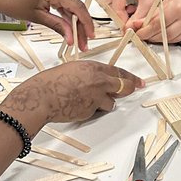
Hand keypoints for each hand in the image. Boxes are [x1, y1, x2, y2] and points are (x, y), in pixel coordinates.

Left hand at [0, 0, 93, 47]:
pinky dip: (65, 15)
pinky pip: (62, 2)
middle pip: (75, 8)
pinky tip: (69, 28)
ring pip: (70, 6)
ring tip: (76, 39)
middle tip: (82, 43)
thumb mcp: (36, 17)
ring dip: (73, 22)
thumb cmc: (10, 1)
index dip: (86, 23)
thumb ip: (57, 26)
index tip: (90, 36)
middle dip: (80, 27)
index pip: (77, 7)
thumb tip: (70, 36)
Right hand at [2, 61, 142, 128]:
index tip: (139, 81)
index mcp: (93, 68)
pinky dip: (90, 111)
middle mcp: (98, 81)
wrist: (41, 97)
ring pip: (111, 103)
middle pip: (125, 86)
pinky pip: (96, 112)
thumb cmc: (50, 82)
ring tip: (86, 100)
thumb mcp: (73, 69)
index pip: (118, 72)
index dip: (130, 77)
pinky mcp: (90, 111)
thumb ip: (89, 74)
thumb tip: (99, 80)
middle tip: (136, 88)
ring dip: (104, 103)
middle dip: (131, 88)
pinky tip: (77, 106)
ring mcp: (96, 97)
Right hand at [92, 0, 177, 27]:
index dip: (122, 21)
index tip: (128, 29)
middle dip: (117, 14)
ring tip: (128, 11)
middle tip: (128, 22)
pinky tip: (126, 2)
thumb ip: (137, 19)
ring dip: (114, 5)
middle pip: (106, 2)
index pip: (114, 8)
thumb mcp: (149, 4)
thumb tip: (129, 29)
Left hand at [133, 0, 180, 43]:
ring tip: (153, 35)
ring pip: (174, 39)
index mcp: (178, 6)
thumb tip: (145, 22)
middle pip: (165, 35)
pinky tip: (168, 32)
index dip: (145, 31)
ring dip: (162, 39)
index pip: (157, 25)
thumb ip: (159, 10)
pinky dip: (174, 36)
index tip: (137, 32)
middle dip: (151, 37)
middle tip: (142, 36)